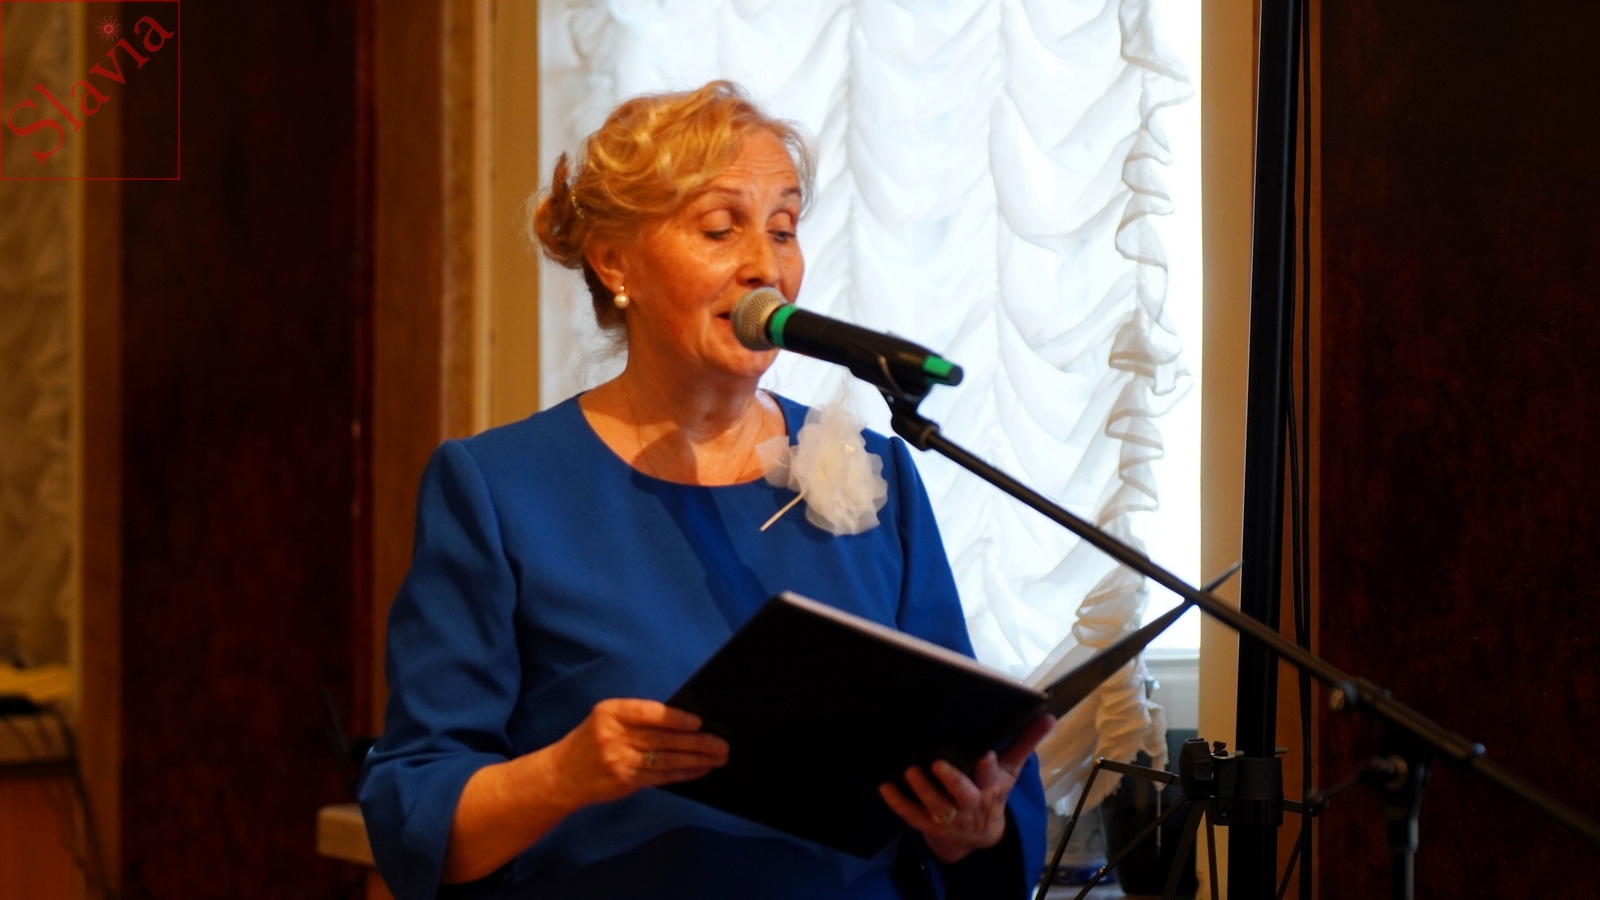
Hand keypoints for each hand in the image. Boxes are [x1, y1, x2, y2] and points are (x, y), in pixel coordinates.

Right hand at [547, 698, 729, 808]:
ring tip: (718, 758)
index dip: (675, 718)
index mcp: (611, 712)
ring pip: (666, 760)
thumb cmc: (590, 741)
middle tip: (721, 744)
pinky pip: (661, 777)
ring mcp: (618, 760)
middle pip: (662, 739)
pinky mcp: (624, 781)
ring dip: (696, 760)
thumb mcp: (607, 719)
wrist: (561, 775)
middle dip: (696, 742)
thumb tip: (684, 722)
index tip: (698, 722)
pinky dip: (683, 773)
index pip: (649, 713)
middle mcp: (613, 735)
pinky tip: (699, 770)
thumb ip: (638, 718)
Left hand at [878, 713, 1054, 863]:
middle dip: (952, 781)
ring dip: (923, 790)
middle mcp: (970, 804)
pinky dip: (898, 803)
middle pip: (963, 795)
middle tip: (937, 764)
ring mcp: (949, 816)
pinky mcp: (929, 825)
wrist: (979, 836)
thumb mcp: (1010, 769)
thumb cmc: (992, 792)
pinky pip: (912, 815)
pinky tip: (885, 788)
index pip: (992, 778)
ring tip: (910, 771)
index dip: (988, 769)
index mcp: (991, 788)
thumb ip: (1026, 742)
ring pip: (936, 806)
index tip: (984, 755)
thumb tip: (1048, 715)